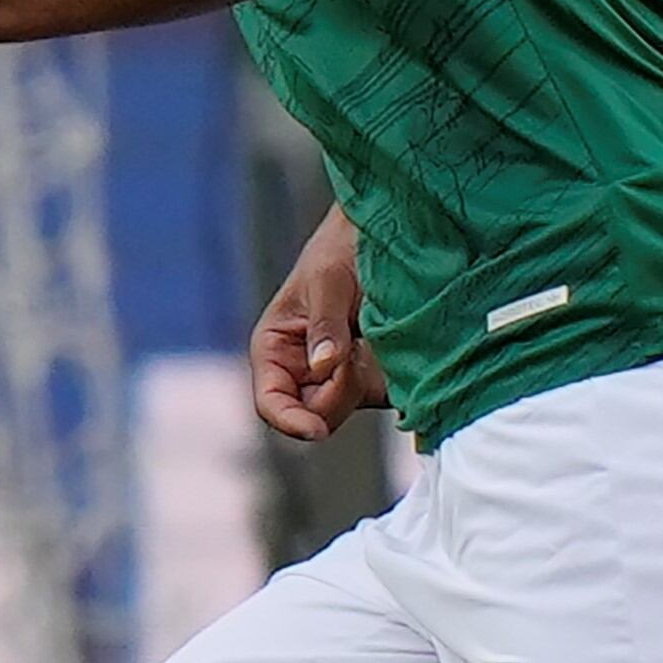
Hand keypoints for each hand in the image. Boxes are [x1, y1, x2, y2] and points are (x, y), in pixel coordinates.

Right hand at [249, 205, 386, 441]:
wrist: (387, 233)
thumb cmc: (343, 247)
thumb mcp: (328, 281)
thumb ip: (325, 326)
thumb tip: (324, 367)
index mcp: (274, 349)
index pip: (271, 403)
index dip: (290, 420)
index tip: (317, 429)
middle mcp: (301, 369)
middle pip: (312, 413)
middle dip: (336, 395)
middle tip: (357, 353)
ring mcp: (337, 376)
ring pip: (346, 409)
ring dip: (363, 385)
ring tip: (373, 339)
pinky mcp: (371, 376)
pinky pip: (377, 399)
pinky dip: (388, 384)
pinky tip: (391, 347)